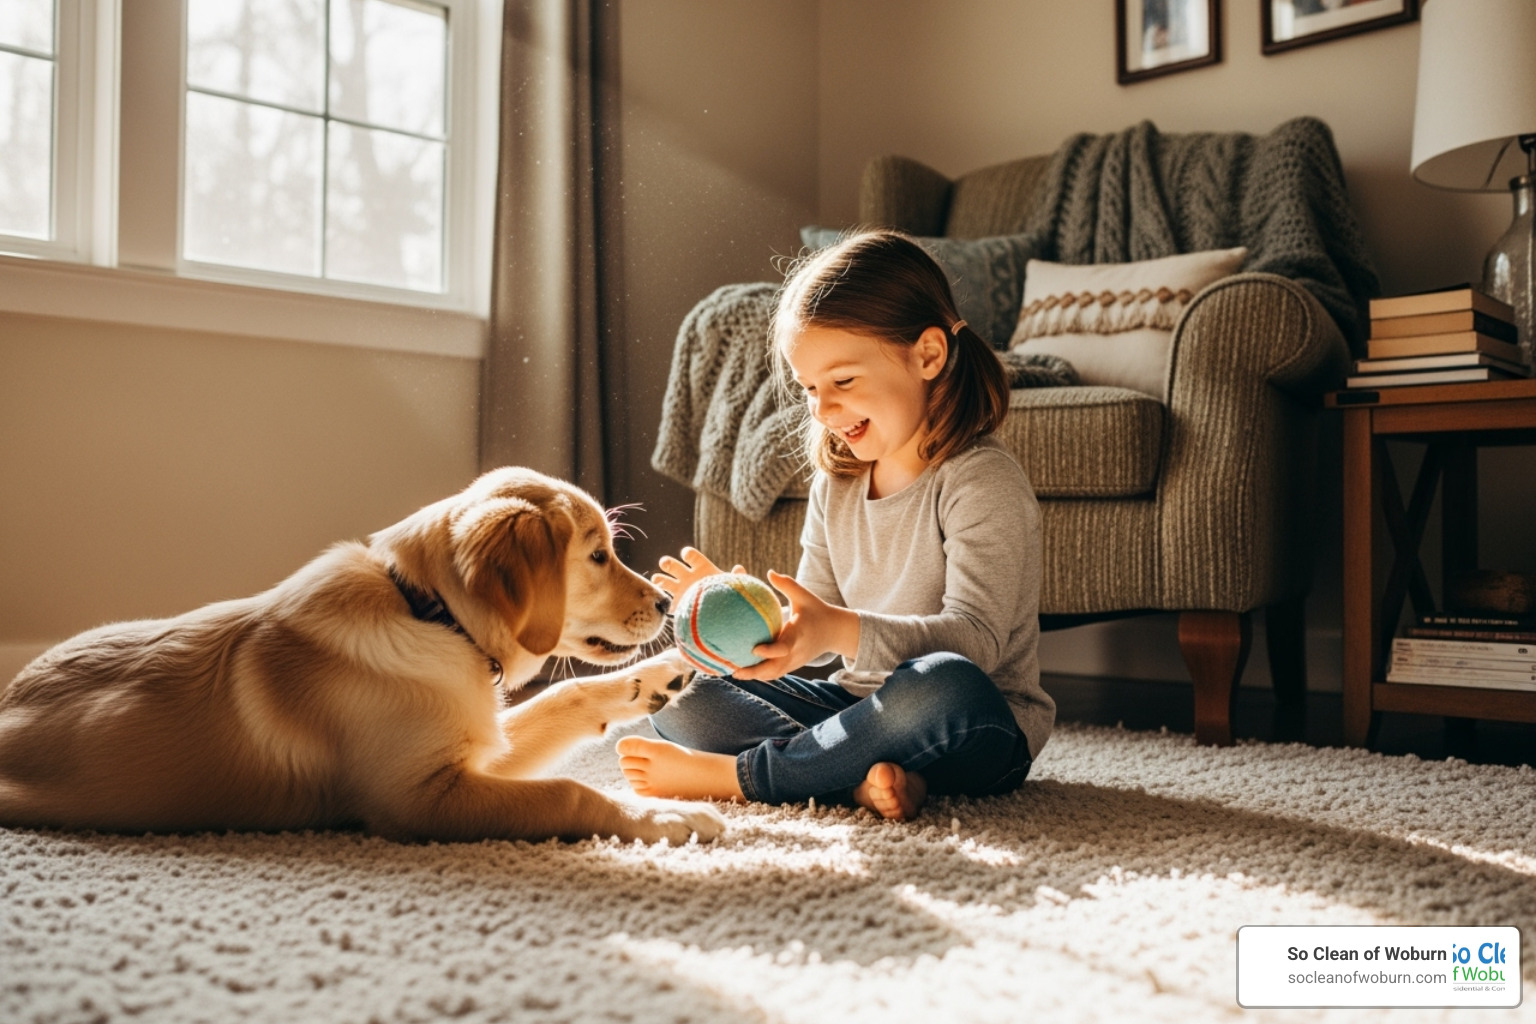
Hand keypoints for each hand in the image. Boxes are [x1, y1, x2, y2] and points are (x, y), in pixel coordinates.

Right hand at [651, 546, 744, 603]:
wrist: (722, 613)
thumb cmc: (728, 594)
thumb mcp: (732, 586)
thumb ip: (735, 578)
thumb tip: (739, 568)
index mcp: (701, 568)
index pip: (693, 557)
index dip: (688, 554)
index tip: (685, 554)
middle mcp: (688, 576)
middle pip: (674, 566)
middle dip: (668, 563)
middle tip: (665, 564)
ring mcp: (680, 588)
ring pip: (664, 580)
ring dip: (660, 579)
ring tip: (658, 581)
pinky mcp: (676, 602)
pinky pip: (665, 599)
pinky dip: (660, 598)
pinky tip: (660, 600)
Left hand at [730, 570, 859, 680]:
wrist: (835, 632)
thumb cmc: (818, 610)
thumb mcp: (805, 596)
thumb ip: (787, 585)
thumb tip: (769, 572)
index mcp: (798, 635)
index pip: (784, 647)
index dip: (770, 651)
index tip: (754, 649)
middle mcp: (796, 652)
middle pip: (775, 668)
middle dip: (755, 672)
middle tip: (734, 670)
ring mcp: (795, 661)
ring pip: (774, 674)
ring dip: (755, 676)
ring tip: (734, 673)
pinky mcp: (793, 665)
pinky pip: (775, 673)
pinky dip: (761, 675)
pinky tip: (743, 672)